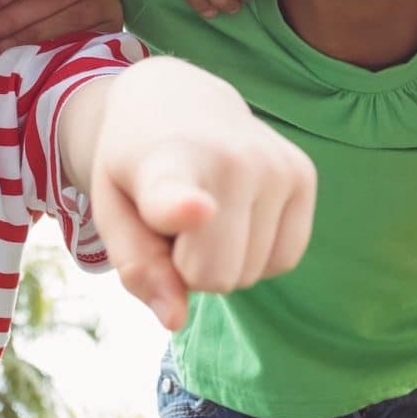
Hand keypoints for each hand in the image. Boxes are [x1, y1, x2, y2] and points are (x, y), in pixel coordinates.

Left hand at [84, 59, 314, 329]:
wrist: (178, 98)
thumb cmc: (137, 165)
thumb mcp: (112, 213)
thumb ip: (137, 269)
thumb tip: (177, 320)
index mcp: (165, 164)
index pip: (177, 196)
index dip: (184, 208)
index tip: (195, 209)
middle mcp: (231, 159)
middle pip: (215, 277)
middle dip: (190, 267)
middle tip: (175, 221)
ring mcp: (275, 165)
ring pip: (250, 275)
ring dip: (223, 257)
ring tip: (207, 207)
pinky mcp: (304, 174)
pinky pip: (284, 260)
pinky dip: (255, 253)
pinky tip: (238, 213)